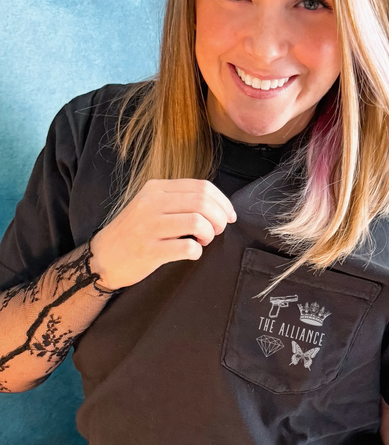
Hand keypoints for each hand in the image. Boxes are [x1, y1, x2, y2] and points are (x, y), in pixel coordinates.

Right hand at [90, 179, 236, 290]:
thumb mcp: (151, 205)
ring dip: (209, 234)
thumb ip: (179, 199)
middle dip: (219, 218)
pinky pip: (187, 248)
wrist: (102, 258)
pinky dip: (197, 252)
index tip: (229, 216)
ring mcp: (149, 227)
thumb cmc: (134, 232)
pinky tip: (191, 253)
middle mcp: (151, 203)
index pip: (202, 187)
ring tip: (203, 241)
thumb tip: (218, 205)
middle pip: (203, 203)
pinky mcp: (149, 251)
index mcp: (156, 188)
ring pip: (198, 222)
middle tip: (217, 231)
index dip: (223, 202)